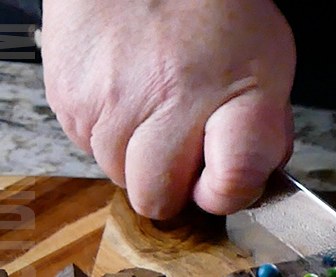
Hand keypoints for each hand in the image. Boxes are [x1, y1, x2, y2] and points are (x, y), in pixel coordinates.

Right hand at [42, 0, 294, 217]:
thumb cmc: (212, 10)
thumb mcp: (268, 67)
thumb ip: (264, 134)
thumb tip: (246, 185)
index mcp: (227, 95)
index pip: (227, 187)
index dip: (227, 195)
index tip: (224, 179)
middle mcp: (163, 102)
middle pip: (156, 198)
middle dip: (173, 184)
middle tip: (183, 146)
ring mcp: (107, 101)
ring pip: (117, 175)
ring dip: (136, 157)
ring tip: (154, 107)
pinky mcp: (67, 96)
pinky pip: (86, 145)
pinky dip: (108, 131)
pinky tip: (127, 93)